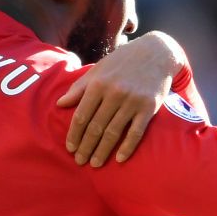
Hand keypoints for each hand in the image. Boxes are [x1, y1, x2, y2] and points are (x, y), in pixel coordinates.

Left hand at [57, 31, 184, 166]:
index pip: (82, 115)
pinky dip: (127, 147)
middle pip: (96, 127)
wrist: (156, 52)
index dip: (74, 134)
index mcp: (98, 84)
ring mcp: (132, 101)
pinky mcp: (149, 108)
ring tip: (95, 163)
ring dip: (103, 151)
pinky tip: (120, 159)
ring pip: (113, 132)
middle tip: (80, 161)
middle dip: (86, 147)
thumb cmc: (123, 61)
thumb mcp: (98, 70)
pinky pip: (136, 132)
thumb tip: (60, 104)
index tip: (70, 148)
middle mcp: (114, 93)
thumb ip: (79, 87)